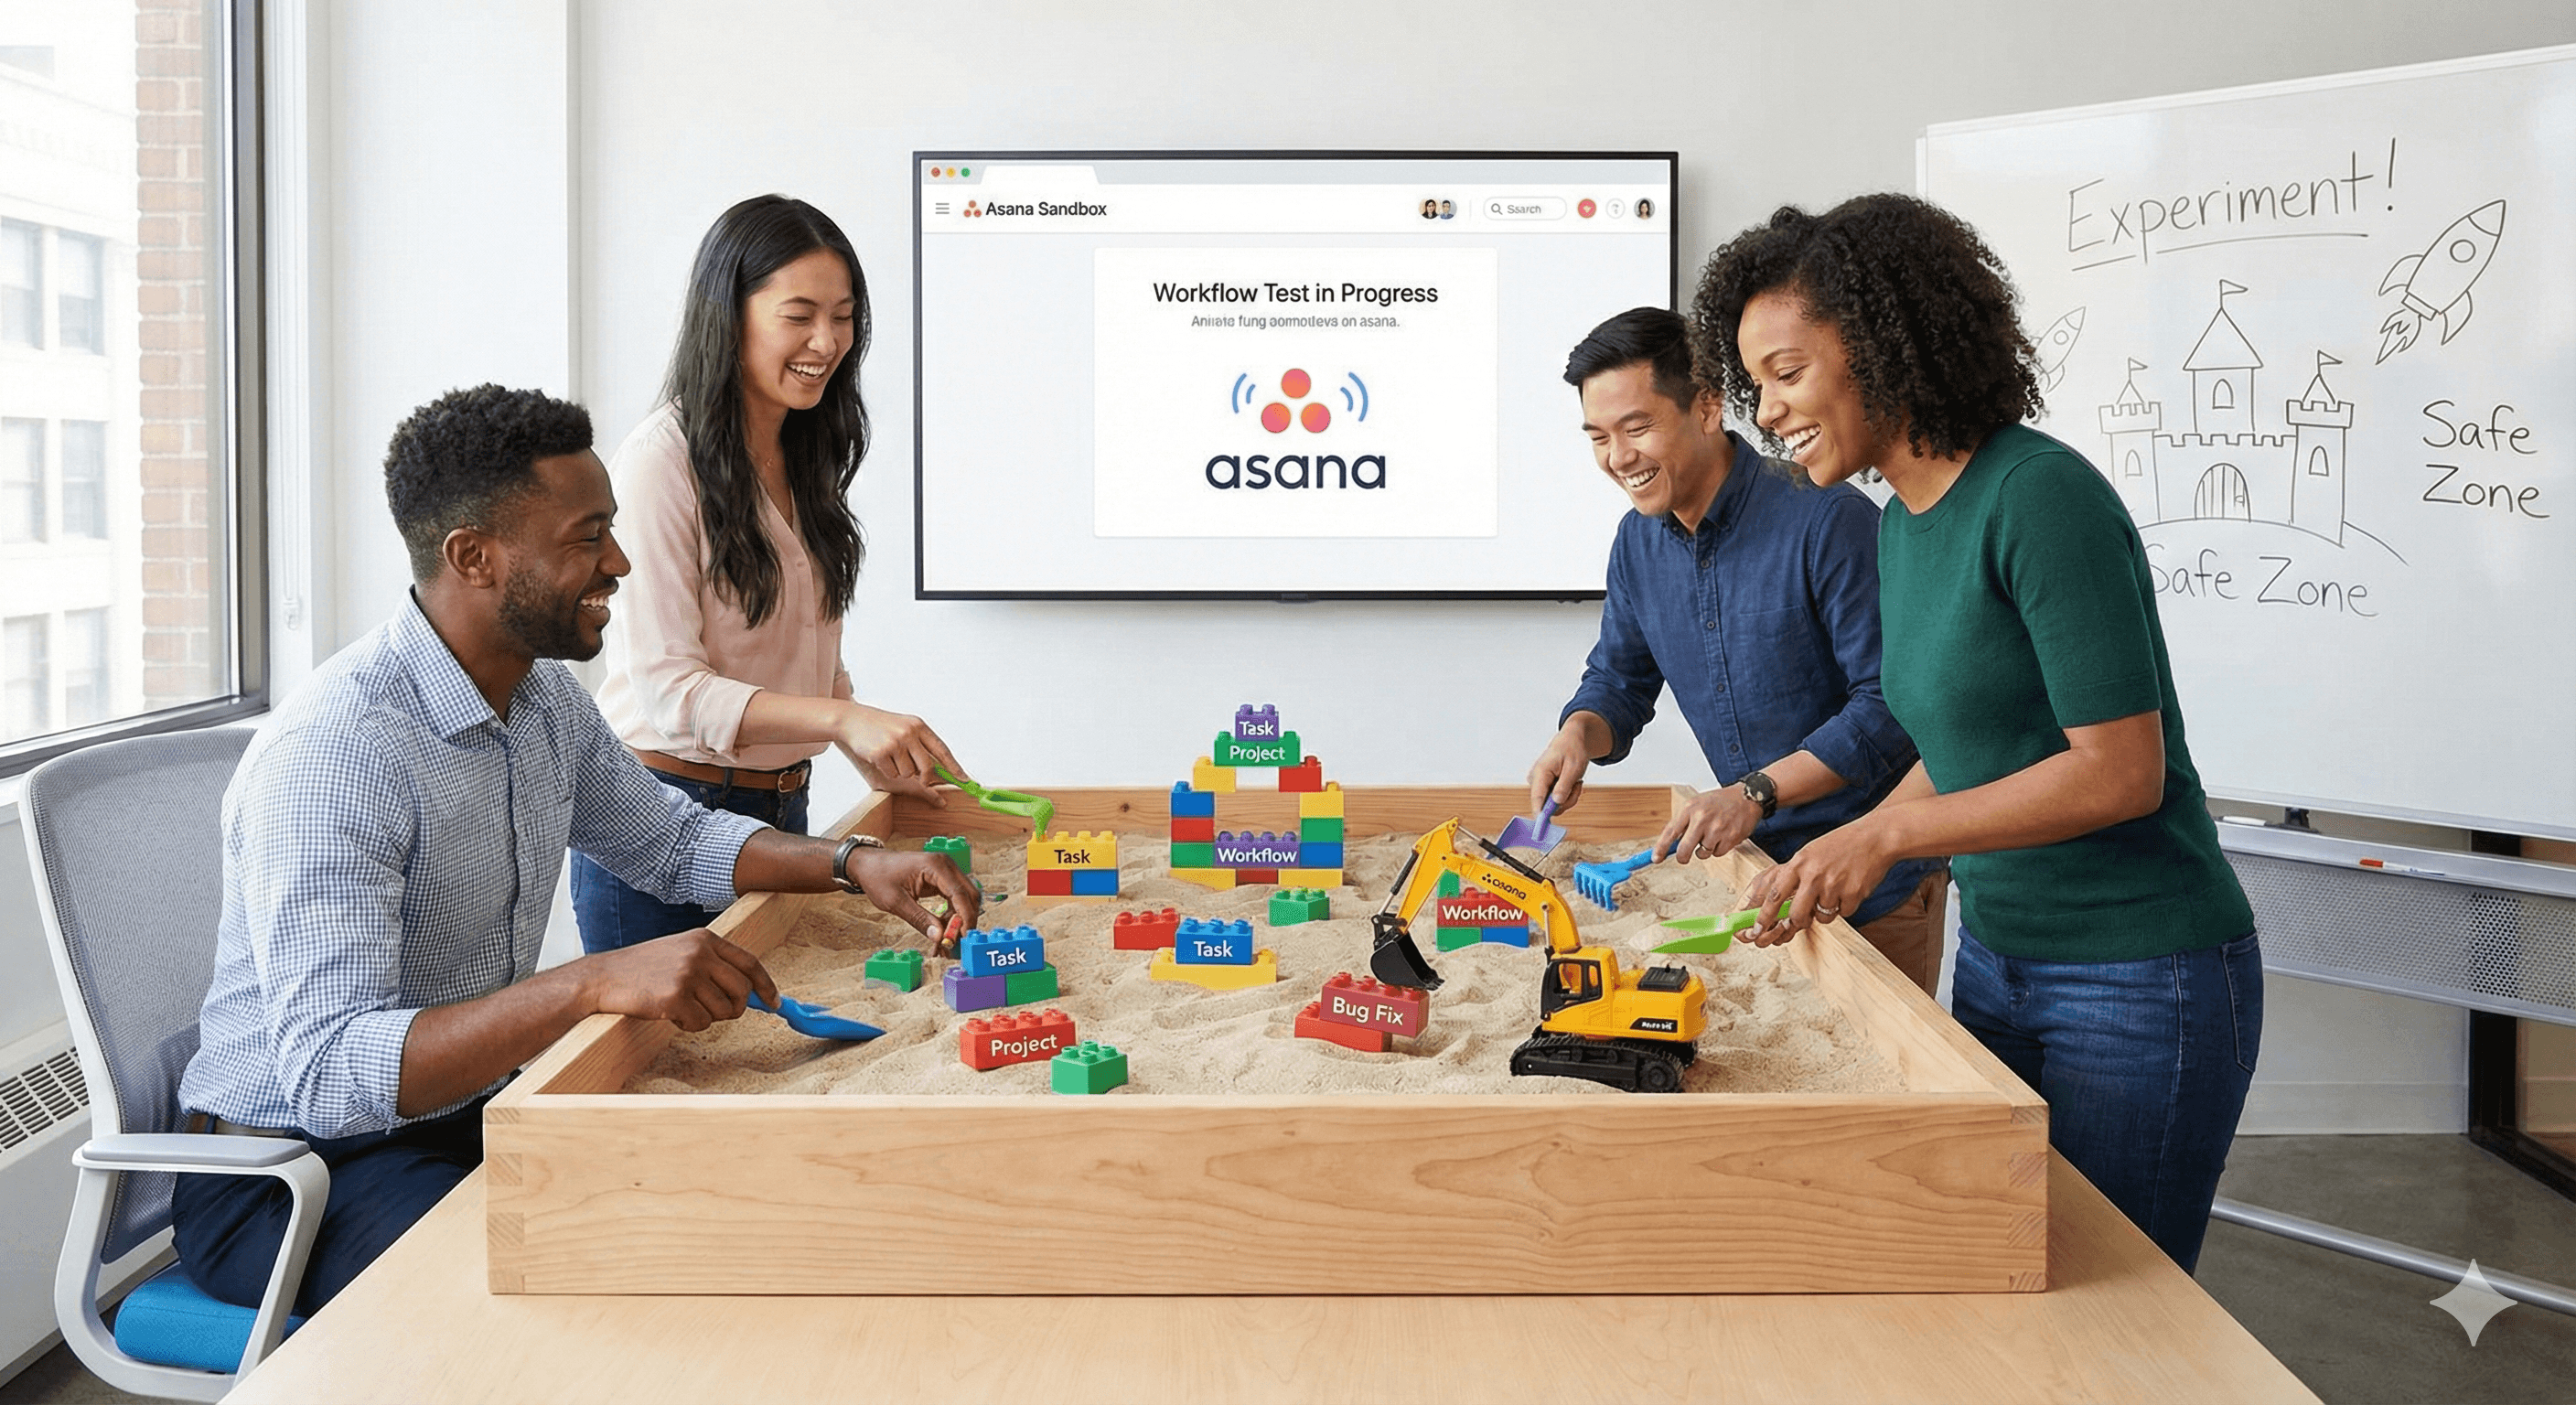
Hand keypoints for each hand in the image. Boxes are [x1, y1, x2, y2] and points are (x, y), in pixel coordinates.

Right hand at [579, 929, 775, 1031]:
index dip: (766, 985)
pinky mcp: (675, 997)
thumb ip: (714, 965)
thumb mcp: (681, 953)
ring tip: (682, 1006)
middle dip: (735, 1008)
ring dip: (706, 1017)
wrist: (603, 978)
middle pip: (742, 991)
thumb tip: (750, 991)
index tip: (774, 1002)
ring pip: (724, 1011)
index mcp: (705, 939)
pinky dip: (688, 1025)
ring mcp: (688, 974)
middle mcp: (700, 953)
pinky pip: (701, 1024)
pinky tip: (669, 1013)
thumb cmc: (643, 969)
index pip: (750, 962)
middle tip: (715, 1012)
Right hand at [837, 705, 961, 805]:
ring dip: (900, 771)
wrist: (851, 719)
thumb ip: (921, 747)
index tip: (965, 780)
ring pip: (909, 773)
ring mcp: (895, 742)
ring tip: (889, 756)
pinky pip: (892, 773)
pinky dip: (887, 770)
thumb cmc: (880, 727)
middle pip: (928, 766)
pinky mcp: (881, 752)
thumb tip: (940, 772)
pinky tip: (878, 756)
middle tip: (923, 781)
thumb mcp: (904, 728)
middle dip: (927, 778)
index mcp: (919, 726)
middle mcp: (909, 732)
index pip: (942, 750)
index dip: (954, 767)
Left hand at [843, 847, 982, 946]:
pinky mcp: (942, 878)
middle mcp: (946, 865)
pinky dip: (952, 916)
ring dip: (958, 920)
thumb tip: (939, 936)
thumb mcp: (896, 902)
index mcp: (935, 866)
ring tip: (945, 941)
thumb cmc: (878, 877)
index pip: (961, 893)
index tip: (961, 938)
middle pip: (969, 895)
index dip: (964, 918)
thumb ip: (919, 919)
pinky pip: (955, 898)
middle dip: (965, 921)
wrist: (868, 864)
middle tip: (955, 942)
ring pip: (964, 899)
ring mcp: (945, 870)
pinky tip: (942, 930)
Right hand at [1527, 723, 1594, 817]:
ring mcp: (1539, 785)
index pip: (1537, 798)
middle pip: (1547, 805)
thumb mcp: (1573, 768)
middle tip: (1577, 787)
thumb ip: (1564, 786)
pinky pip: (1555, 800)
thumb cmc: (1572, 750)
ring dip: (1569, 797)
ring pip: (1553, 804)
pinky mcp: (1544, 788)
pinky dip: (1567, 795)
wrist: (1571, 741)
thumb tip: (1556, 803)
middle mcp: (1536, 780)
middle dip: (1566, 800)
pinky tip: (1571, 782)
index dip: (1540, 814)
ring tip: (1575, 781)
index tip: (1542, 828)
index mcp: (1540, 773)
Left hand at [1652, 785, 1761, 864]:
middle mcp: (1702, 818)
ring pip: (1702, 854)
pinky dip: (1718, 849)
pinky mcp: (1730, 838)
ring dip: (1704, 850)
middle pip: (1684, 850)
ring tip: (1713, 834)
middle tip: (1683, 858)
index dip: (1661, 848)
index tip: (1655, 859)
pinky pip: (1717, 854)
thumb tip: (1669, 844)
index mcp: (1690, 808)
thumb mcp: (1697, 804)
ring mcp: (1717, 829)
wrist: (1748, 796)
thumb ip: (1683, 822)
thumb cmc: (1720, 801)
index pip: (1670, 832)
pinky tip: (1723, 836)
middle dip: (1682, 857)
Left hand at [1738, 820, 1895, 947]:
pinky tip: (1850, 887)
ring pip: (1822, 917)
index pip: (1774, 894)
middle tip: (1801, 920)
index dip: (1763, 915)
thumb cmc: (1840, 846)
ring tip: (1835, 889)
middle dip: (1797, 923)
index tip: (1756, 929)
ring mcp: (1834, 885)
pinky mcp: (1854, 894)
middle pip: (1796, 915)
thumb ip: (1794, 876)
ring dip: (1826, 911)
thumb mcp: (1810, 853)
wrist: (1875, 837)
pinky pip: (1843, 913)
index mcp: (1799, 863)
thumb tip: (1777, 902)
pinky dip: (1845, 906)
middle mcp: (1814, 875)